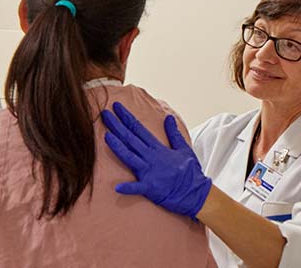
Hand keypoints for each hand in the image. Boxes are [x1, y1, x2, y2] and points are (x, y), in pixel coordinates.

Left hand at [102, 102, 211, 218]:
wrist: (196, 193)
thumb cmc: (190, 172)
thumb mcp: (184, 149)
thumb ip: (173, 133)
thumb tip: (168, 117)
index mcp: (158, 149)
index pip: (139, 129)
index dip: (126, 117)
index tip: (116, 106)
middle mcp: (151, 158)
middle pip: (130, 139)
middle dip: (117, 126)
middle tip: (104, 113)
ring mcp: (150, 172)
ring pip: (130, 157)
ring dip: (117, 147)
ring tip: (106, 136)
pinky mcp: (151, 188)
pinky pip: (137, 188)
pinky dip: (128, 188)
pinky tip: (117, 187)